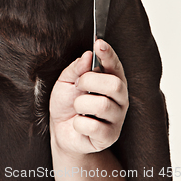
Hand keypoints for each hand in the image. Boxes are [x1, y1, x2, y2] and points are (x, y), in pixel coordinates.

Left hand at [49, 40, 127, 157]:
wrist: (61, 130)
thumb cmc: (67, 102)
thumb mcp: (66, 80)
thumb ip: (76, 68)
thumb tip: (88, 55)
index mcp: (110, 80)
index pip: (115, 65)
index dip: (108, 54)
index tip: (99, 43)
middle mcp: (119, 98)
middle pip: (115, 84)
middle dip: (90, 81)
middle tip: (78, 85)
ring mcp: (117, 118)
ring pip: (102, 105)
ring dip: (81, 104)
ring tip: (77, 107)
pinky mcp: (110, 137)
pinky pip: (94, 127)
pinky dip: (79, 123)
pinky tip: (79, 123)